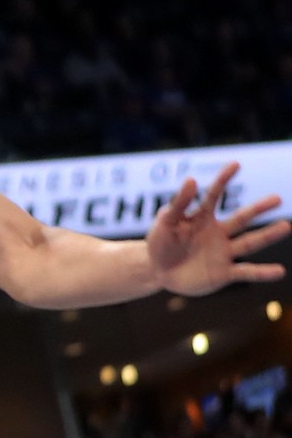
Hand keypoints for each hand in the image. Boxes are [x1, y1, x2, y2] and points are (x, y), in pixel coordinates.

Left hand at [147, 161, 288, 295]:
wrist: (158, 270)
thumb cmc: (161, 241)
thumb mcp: (165, 221)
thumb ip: (179, 203)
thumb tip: (192, 179)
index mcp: (201, 217)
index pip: (215, 195)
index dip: (224, 180)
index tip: (236, 164)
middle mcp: (218, 232)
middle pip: (241, 218)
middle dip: (258, 208)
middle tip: (278, 198)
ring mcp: (223, 252)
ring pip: (250, 243)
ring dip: (268, 235)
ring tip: (285, 226)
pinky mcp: (224, 273)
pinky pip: (246, 272)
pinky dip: (262, 273)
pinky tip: (280, 271)